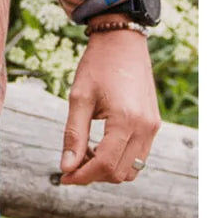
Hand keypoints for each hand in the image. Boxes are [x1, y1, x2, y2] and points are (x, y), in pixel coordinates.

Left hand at [58, 29, 160, 184]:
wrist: (122, 41)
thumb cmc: (97, 65)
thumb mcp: (79, 97)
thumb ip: (73, 134)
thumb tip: (66, 167)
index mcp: (125, 120)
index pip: (105, 165)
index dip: (82, 175)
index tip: (63, 176)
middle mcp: (145, 128)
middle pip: (119, 173)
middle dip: (93, 174)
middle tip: (71, 164)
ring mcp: (152, 128)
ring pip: (132, 170)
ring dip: (108, 169)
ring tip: (84, 154)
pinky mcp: (154, 125)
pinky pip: (139, 156)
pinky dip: (120, 159)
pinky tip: (100, 147)